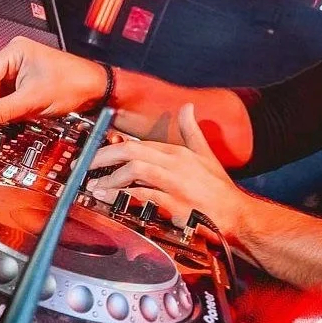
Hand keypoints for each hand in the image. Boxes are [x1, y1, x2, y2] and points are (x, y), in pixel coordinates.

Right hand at [0, 36, 107, 133]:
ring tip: (5, 120)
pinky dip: (11, 109)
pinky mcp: (28, 82)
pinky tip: (17, 116)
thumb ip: (1, 111)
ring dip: (1, 109)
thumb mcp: (32, 100)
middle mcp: (15, 57)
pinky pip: (10, 97)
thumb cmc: (74, 83)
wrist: (98, 89)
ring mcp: (22, 69)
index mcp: (15, 51)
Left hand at [87, 102, 244, 231]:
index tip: (96, 154)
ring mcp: (175, 183)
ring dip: (110, 177)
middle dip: (103, 156)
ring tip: (94, 185)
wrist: (236, 215)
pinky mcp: (175, 203)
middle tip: (85, 165)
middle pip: (131, 151)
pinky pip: (144, 194)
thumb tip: (188, 108)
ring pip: (135, 170)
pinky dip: (125, 195)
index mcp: (178, 151)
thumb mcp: (205, 154)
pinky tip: (111, 199)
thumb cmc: (219, 189)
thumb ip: (192, 131)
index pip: (139, 144)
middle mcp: (175, 163)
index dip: (113, 147)